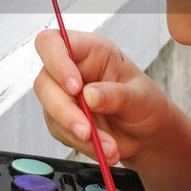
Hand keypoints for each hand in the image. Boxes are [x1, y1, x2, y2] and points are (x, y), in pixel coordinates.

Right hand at [32, 28, 177, 165]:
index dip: (56, 61)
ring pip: (50, 111)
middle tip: (87, 130)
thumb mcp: (139, 96)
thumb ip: (116, 94)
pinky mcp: (60, 119)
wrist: (146, 133)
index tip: (74, 87)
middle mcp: (71, 70)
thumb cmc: (144, 103)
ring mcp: (62, 95)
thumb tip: (90, 96)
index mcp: (89, 51)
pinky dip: (82, 145)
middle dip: (65, 110)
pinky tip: (103, 148)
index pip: (53, 42)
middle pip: (45, 82)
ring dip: (78, 133)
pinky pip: (61, 132)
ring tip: (108, 146)